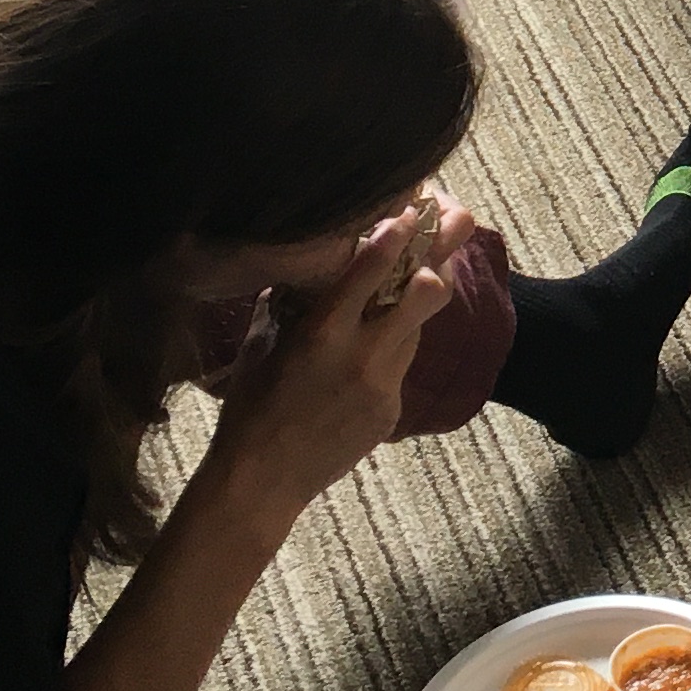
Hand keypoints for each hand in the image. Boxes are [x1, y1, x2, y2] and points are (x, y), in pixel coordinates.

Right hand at [201, 203, 460, 520]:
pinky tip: (359, 366)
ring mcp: (384, 385)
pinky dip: (388, 356)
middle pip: (430, 292)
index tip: (414, 209)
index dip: (401, 231)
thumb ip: (290, 302)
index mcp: (323, 331)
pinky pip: (401, 368)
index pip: (374, 267)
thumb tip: (307, 267)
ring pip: (418, 329)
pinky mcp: (392, 411)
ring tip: (389, 304)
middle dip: (439, 263)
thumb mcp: (262, 344)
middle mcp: (362, 354)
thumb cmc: (251, 407)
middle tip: (434, 248)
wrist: (263, 481)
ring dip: (409, 311)